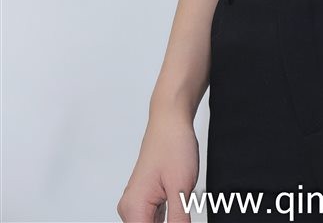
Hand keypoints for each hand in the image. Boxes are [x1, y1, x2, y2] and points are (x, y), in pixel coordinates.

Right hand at [117, 107, 198, 222]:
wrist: (170, 119)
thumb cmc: (173, 146)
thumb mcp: (180, 188)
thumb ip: (178, 221)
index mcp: (134, 209)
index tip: (180, 222)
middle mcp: (130, 208)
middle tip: (183, 211)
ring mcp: (137, 203)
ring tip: (181, 205)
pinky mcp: (146, 198)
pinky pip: (155, 219)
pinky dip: (168, 220)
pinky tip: (180, 211)